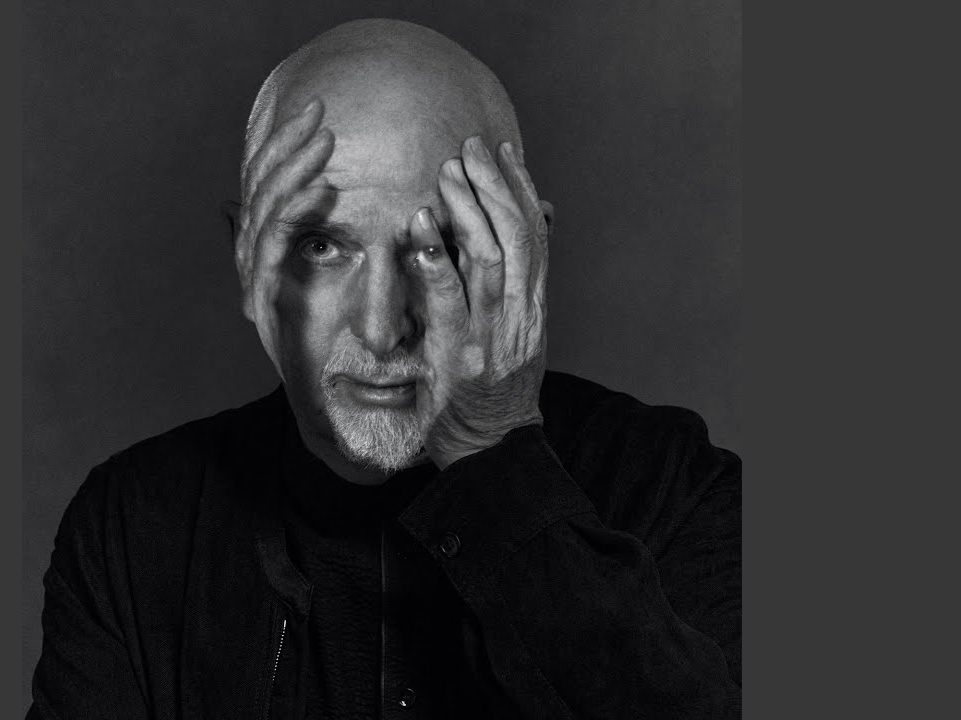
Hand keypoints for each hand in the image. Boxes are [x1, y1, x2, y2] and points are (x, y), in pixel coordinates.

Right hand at [233, 98, 335, 364]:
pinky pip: (274, 247)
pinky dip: (295, 213)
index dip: (284, 144)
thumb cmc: (342, 350)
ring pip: (264, 209)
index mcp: (267, 250)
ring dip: (293, 170)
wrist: (333, 412)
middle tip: (316, 110)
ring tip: (322, 141)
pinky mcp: (261, 304)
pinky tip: (321, 189)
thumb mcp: (339, 287)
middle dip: (286, 144)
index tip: (317, 111)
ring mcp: (254, 282)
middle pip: (260, 187)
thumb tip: (274, 197)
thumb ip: (312, 243)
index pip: (267, 182)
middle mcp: (254, 262)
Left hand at [409, 136, 550, 468]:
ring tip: (447, 174)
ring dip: (468, 211)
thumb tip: (543, 216)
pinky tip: (417, 229)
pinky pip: (449, 301)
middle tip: (468, 148)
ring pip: (491, 258)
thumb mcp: (521, 330)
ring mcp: (493, 336)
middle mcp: (522, 316)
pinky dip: (435, 261)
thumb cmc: (496, 390)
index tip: (504, 150)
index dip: (521, 188)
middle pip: (518, 236)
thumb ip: (526, 279)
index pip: (537, 235)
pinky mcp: (461, 357)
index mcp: (535, 307)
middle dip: (494, 186)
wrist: (492, 450)